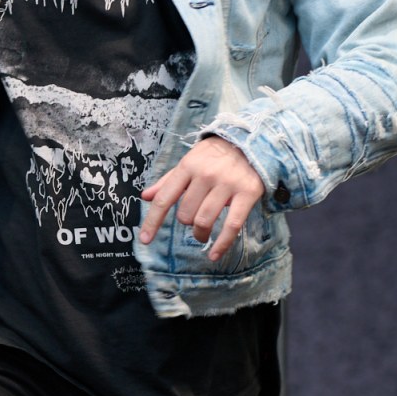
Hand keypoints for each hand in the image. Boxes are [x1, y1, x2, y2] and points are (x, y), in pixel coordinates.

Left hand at [138, 136, 265, 260]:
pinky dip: (222, 244)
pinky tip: (214, 254)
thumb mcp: (189, 162)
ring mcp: (227, 184)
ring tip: (202, 235)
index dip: (153, 221)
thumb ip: (168, 181)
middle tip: (193, 222)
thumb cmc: (215, 156)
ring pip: (204, 221)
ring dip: (200, 234)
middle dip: (187, 223)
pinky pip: (232, 225)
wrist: (251, 141)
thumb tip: (146, 197)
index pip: (165, 198)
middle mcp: (206, 175)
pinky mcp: (247, 193)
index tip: (145, 240)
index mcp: (188, 166)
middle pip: (186, 214)